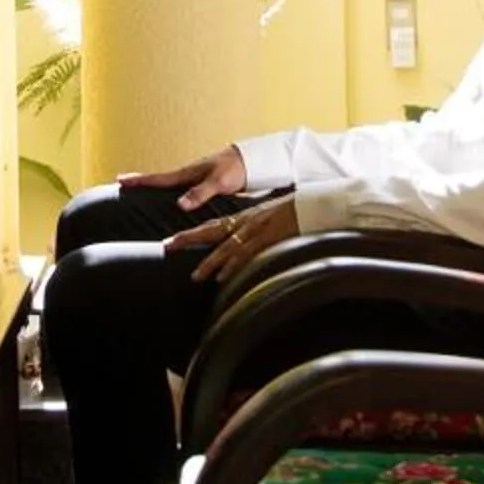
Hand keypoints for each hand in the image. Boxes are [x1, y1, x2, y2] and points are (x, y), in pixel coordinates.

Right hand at [119, 146, 247, 210]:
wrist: (255, 160)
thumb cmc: (238, 169)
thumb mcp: (219, 182)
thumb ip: (201, 193)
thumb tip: (180, 204)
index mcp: (189, 173)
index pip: (159, 178)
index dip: (140, 181)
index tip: (120, 179)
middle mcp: (189, 176)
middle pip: (160, 181)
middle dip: (141, 183)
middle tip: (121, 183)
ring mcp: (196, 180)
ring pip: (171, 186)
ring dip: (155, 188)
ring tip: (139, 191)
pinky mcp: (205, 186)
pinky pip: (183, 191)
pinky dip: (171, 193)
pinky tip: (170, 199)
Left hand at [165, 194, 297, 286]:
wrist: (316, 204)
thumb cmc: (298, 211)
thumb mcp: (273, 217)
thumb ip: (258, 229)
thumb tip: (248, 243)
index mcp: (247, 217)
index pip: (215, 225)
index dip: (194, 233)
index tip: (174, 239)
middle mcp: (247, 222)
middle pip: (212, 230)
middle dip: (188, 238)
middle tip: (168, 246)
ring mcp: (257, 230)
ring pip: (227, 247)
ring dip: (209, 262)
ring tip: (195, 276)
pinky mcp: (268, 239)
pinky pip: (246, 254)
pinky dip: (232, 266)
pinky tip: (222, 278)